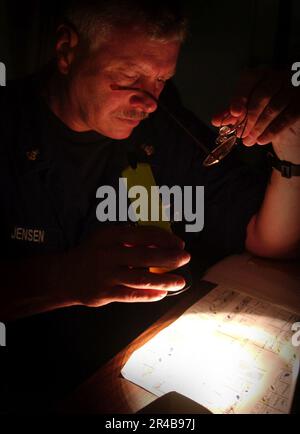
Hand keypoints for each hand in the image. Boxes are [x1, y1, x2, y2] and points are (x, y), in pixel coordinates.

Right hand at [62, 225, 189, 306]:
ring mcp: (106, 275)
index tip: (179, 243)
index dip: (164, 239)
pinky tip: (162, 294)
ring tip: (180, 281)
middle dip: (169, 257)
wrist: (64, 275)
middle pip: (144, 256)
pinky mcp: (104, 293)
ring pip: (140, 278)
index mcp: (110, 236)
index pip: (143, 234)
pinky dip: (148, 295)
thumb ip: (129, 239)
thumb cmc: (92, 253)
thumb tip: (160, 243)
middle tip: (186, 258)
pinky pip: (131, 295)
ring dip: (164, 280)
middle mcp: (108, 254)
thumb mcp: (106, 238)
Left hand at [212, 67, 299, 162]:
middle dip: (249, 117)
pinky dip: (272, 130)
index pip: (250, 79)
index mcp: (262, 73)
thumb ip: (231, 113)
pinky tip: (261, 140)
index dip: (240, 96)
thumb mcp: (245, 111)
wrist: (285, 120)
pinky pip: (288, 116)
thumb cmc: (263, 111)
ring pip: (274, 107)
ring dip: (258, 127)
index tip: (233, 113)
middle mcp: (279, 76)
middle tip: (240, 134)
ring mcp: (294, 88)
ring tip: (248, 141)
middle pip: (263, 93)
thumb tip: (216, 119)